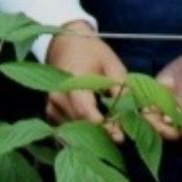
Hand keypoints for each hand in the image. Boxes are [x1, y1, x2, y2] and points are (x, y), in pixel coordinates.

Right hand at [45, 21, 127, 139]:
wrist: (67, 42)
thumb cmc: (92, 52)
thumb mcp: (112, 66)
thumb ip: (121, 91)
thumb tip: (130, 116)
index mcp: (72, 82)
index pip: (85, 111)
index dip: (102, 127)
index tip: (119, 136)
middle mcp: (58, 96)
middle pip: (79, 124)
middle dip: (99, 134)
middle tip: (119, 138)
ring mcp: (51, 105)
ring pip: (72, 129)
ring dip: (90, 135)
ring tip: (109, 135)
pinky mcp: (50, 111)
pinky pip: (66, 127)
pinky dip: (80, 132)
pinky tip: (94, 132)